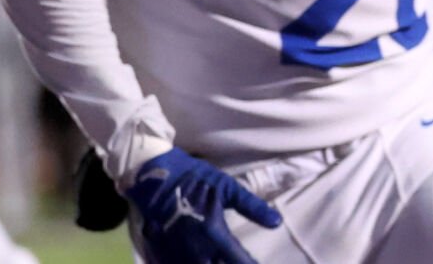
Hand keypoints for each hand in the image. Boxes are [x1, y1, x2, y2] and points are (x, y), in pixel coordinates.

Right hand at [121, 149, 281, 263]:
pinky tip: (204, 260)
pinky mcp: (164, 256)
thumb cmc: (195, 179)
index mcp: (215, 235)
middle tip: (238, 260)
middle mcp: (197, 251)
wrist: (154, 177)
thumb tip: (277, 222)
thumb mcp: (227, 188)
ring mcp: (179, 256)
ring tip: (222, 262)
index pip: (240, 261)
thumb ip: (252, 207)